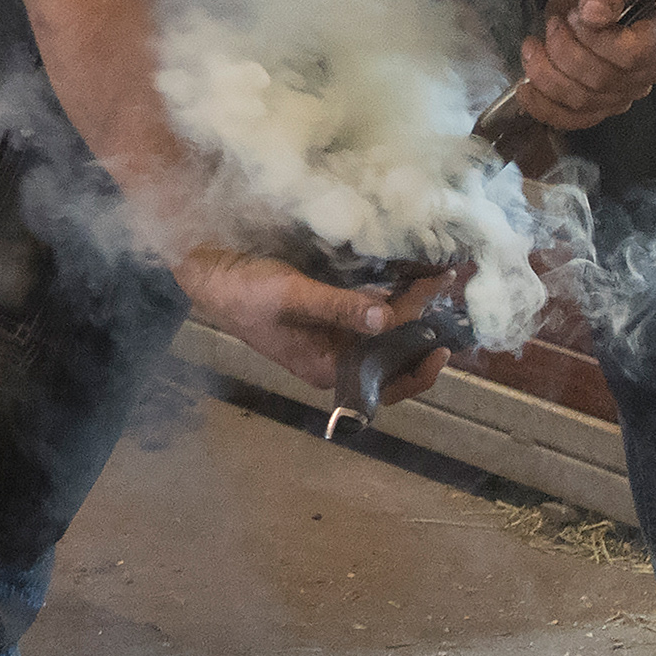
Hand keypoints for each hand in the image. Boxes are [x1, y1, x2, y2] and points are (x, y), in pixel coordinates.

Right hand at [170, 245, 460, 408]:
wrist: (210, 271)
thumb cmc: (245, 292)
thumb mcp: (292, 297)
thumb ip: (339, 307)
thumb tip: (389, 318)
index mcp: (329, 368)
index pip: (387, 385)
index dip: (420, 369)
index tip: (443, 344)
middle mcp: (338, 356)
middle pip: (392, 352)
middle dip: (421, 325)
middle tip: (445, 284)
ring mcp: (334, 333)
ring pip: (385, 329)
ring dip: (410, 307)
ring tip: (435, 276)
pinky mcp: (330, 310)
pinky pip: (370, 309)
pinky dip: (391, 294)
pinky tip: (406, 272)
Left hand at [514, 0, 655, 132]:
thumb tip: (596, 16)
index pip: (633, 55)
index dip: (596, 42)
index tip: (575, 15)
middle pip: (605, 81)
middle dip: (565, 53)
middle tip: (552, 23)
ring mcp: (632, 90)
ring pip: (586, 103)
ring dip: (548, 76)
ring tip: (533, 45)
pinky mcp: (605, 104)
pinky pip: (577, 120)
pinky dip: (546, 108)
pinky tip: (526, 89)